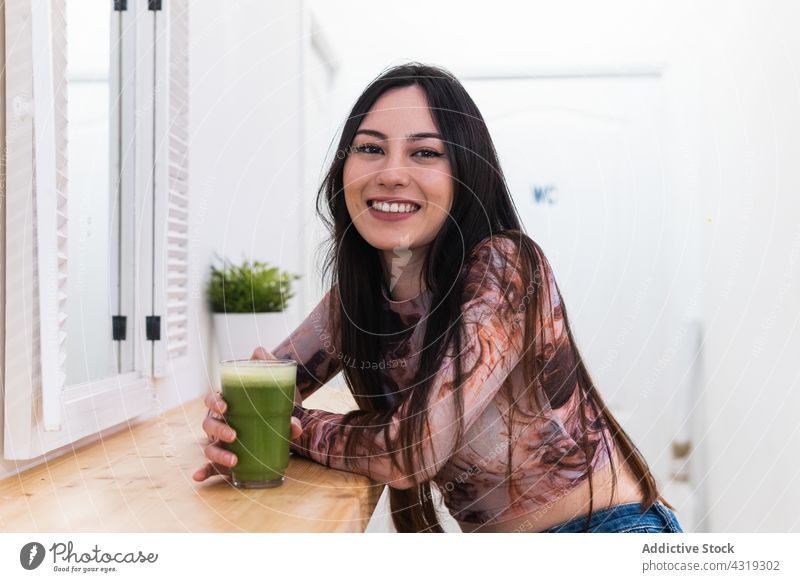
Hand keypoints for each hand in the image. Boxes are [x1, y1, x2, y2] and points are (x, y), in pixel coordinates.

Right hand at [192, 346, 303, 482]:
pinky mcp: (227, 457)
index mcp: (229, 402)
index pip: (212, 399)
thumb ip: (279, 379)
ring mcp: (222, 440)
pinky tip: (198, 477)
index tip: (225, 407)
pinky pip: (212, 466)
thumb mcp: (280, 390)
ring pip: (209, 446)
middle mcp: (221, 421)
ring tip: (234, 460)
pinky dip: (204, 472)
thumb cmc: (277, 402)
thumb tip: (277, 374)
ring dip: (217, 453)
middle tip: (234, 435)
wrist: (286, 420)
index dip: (214, 402)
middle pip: (208, 424)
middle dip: (218, 429)